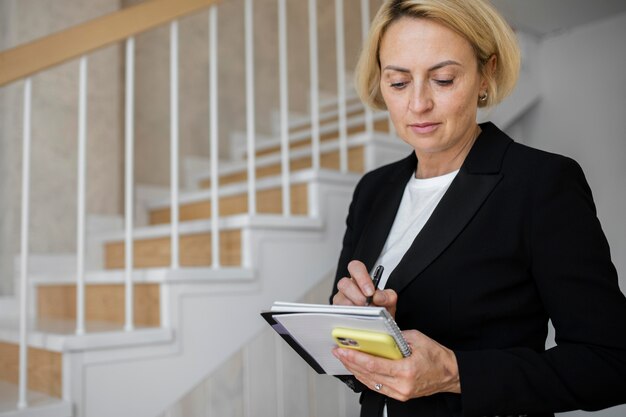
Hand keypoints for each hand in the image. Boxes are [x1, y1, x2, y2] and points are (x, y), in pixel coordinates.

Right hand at [332, 260, 397, 316]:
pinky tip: (358, 320)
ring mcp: (341, 300)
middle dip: (357, 296)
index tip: (370, 291)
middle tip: (367, 304)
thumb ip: (388, 296)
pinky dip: (350, 317)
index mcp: (360, 279)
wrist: (380, 324)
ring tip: (365, 315)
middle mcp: (348, 287)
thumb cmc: (381, 308)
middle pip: (344, 283)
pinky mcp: (338, 313)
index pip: (355, 267)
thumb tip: (378, 297)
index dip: (361, 278)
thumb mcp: (389, 301)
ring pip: (340, 300)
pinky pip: (339, 313)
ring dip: (354, 308)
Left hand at [332, 330, 459, 400]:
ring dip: (355, 370)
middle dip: (350, 362)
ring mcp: (400, 393)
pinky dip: (365, 377)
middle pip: (367, 375)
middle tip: (338, 351)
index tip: (343, 350)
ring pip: (370, 382)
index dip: (355, 357)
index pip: (373, 365)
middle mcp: (402, 385)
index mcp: (406, 370)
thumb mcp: (416, 339)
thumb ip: (396, 336)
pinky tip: (358, 368)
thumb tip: (378, 333)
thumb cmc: (437, 357)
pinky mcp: (400, 395)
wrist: (450, 374)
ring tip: (345, 358)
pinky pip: (377, 386)